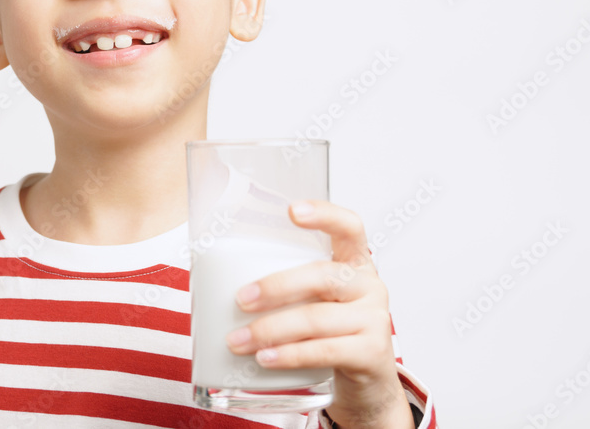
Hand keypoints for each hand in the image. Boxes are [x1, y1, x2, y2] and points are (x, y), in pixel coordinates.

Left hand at [224, 200, 414, 428]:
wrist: (366, 379)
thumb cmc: (330, 329)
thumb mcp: (316, 297)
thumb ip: (287, 282)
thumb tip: (214, 277)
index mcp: (354, 262)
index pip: (349, 227)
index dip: (325, 215)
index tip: (292, 210)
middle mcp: (368, 285)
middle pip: (322, 276)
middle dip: (275, 287)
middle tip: (240, 300)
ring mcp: (375, 319)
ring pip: (317, 318)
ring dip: (270, 330)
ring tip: (238, 341)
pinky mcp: (372, 353)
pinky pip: (324, 350)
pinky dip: (289, 355)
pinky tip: (265, 358)